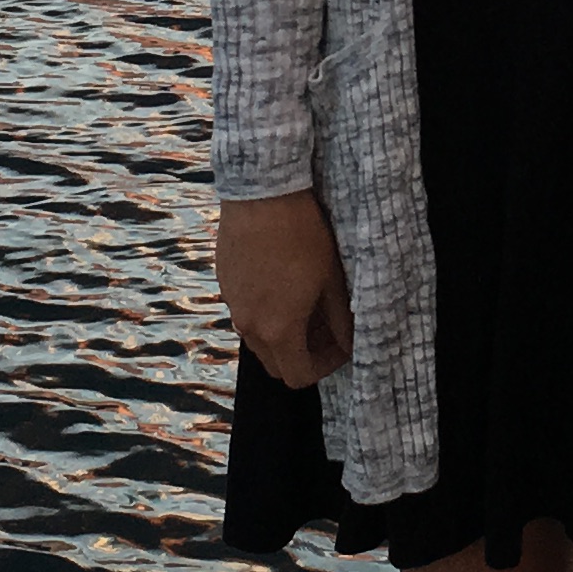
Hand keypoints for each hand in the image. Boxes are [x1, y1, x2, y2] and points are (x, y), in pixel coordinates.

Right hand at [214, 192, 353, 389]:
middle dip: (302, 356)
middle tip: (325, 331)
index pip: (298, 376)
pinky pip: (245, 312)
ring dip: (281, 335)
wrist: (262, 195)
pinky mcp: (224, 283)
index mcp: (279, 330)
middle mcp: (249, 325)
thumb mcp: (332, 280)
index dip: (325, 368)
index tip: (341, 345)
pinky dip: (264, 312)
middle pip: (275, 364)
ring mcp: (232, 304)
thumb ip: (340, 320)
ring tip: (304, 306)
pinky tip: (281, 283)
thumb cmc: (302, 235)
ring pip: (257, 339)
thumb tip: (348, 342)